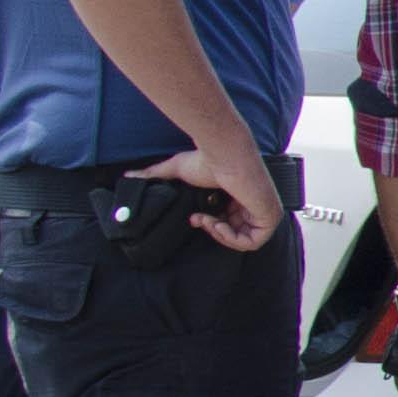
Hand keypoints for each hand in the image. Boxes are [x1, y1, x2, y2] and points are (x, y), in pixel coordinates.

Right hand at [139, 140, 279, 257]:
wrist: (225, 154)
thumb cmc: (206, 160)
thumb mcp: (175, 170)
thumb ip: (153, 175)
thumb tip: (128, 176)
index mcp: (239, 198)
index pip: (228, 223)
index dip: (210, 225)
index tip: (194, 218)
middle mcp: (254, 206)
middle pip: (235, 233)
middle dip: (213, 231)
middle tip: (198, 219)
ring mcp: (264, 212)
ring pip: (243, 241)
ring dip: (220, 235)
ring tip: (207, 220)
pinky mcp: (270, 217)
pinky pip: (252, 242)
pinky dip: (231, 239)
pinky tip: (217, 224)